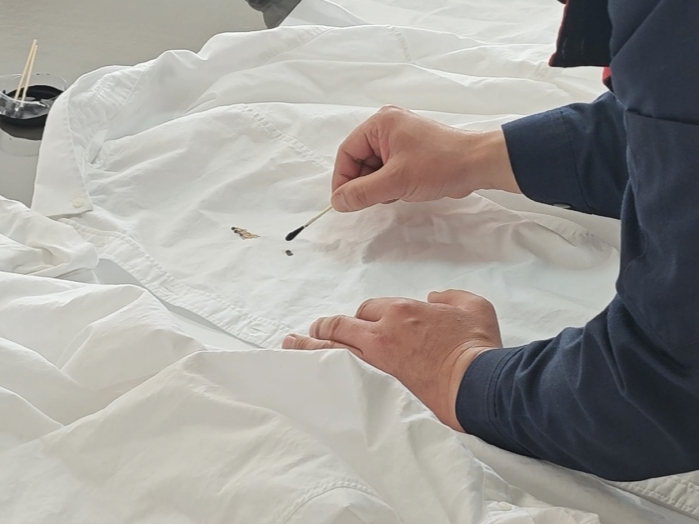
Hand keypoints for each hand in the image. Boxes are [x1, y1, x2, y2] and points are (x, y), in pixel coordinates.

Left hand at [282, 290, 502, 429]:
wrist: (477, 387)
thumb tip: (435, 298)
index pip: (369, 308)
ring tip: (291, 345)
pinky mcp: (373, 388)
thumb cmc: (476, 347)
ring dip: (308, 346)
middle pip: (341, 326)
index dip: (363, 314)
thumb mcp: (474, 307)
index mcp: (402, 312)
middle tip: (311, 330)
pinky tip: (308, 372)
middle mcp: (381, 334)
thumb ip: (450, 298)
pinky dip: (319, 371)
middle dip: (324, 327)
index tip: (362, 323)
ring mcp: (374, 362)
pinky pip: (337, 375)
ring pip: (330, 349)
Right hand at [330, 105, 519, 211]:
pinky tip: (403, 191)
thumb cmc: (439, 165)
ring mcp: (401, 137)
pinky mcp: (411, 150)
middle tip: (372, 201)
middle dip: (363, 183)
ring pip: (374, 167)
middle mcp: (388, 125)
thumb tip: (337, 202)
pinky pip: (388, 168)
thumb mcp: (395, 181)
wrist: (477, 164)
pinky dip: (390, 183)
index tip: (343, 202)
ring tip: (394, 193)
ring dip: (378, 185)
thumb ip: (362, 193)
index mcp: (380, 123)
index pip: (347, 152)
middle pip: (359, 159)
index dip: (342, 179)